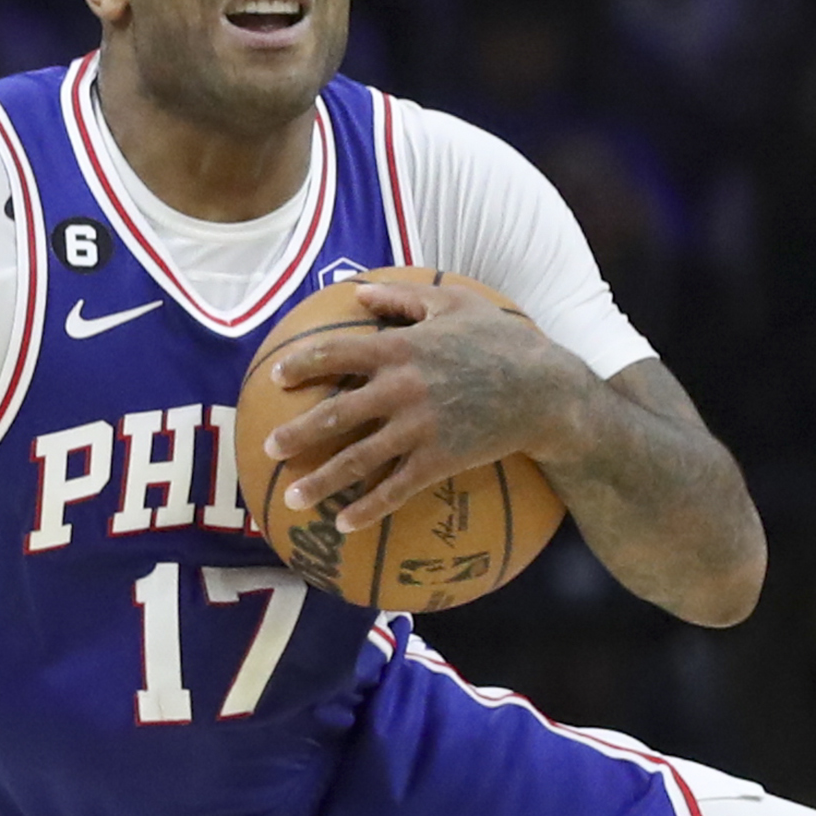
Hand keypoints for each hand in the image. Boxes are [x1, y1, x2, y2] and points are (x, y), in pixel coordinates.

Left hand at [260, 281, 589, 532]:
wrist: (549, 391)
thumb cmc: (502, 340)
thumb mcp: (454, 303)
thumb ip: (402, 297)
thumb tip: (358, 291)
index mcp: (400, 348)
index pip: (336, 354)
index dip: (301, 365)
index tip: (275, 377)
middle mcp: (401, 389)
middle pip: (336, 414)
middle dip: (296, 433)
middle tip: (267, 447)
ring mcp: (419, 428)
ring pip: (358, 459)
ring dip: (320, 481)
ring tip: (291, 498)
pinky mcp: (440, 460)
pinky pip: (396, 489)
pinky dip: (368, 509)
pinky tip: (345, 524)